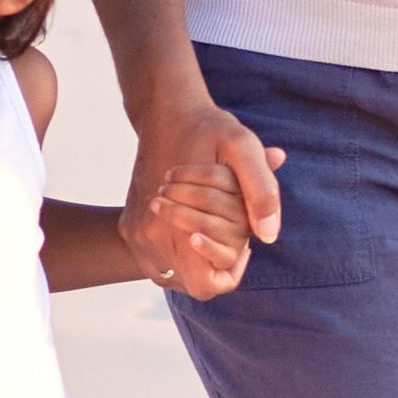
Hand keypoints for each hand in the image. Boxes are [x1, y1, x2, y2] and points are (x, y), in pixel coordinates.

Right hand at [124, 74, 286, 272]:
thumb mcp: (244, 149)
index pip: (206, 286)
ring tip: (209, 225)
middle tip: (228, 230)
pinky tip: (190, 225)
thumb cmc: (209, 129)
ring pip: (172, 273)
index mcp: (178, 226)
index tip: (242, 245)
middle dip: (213, 263)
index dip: (230, 272)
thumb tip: (269, 235)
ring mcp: (136, 234)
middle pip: (190, 282)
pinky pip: (155, 260)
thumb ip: (261, 190)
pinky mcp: (128, 226)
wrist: (164, 112)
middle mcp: (151, 237)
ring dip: (193, 257)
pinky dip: (175, 250)